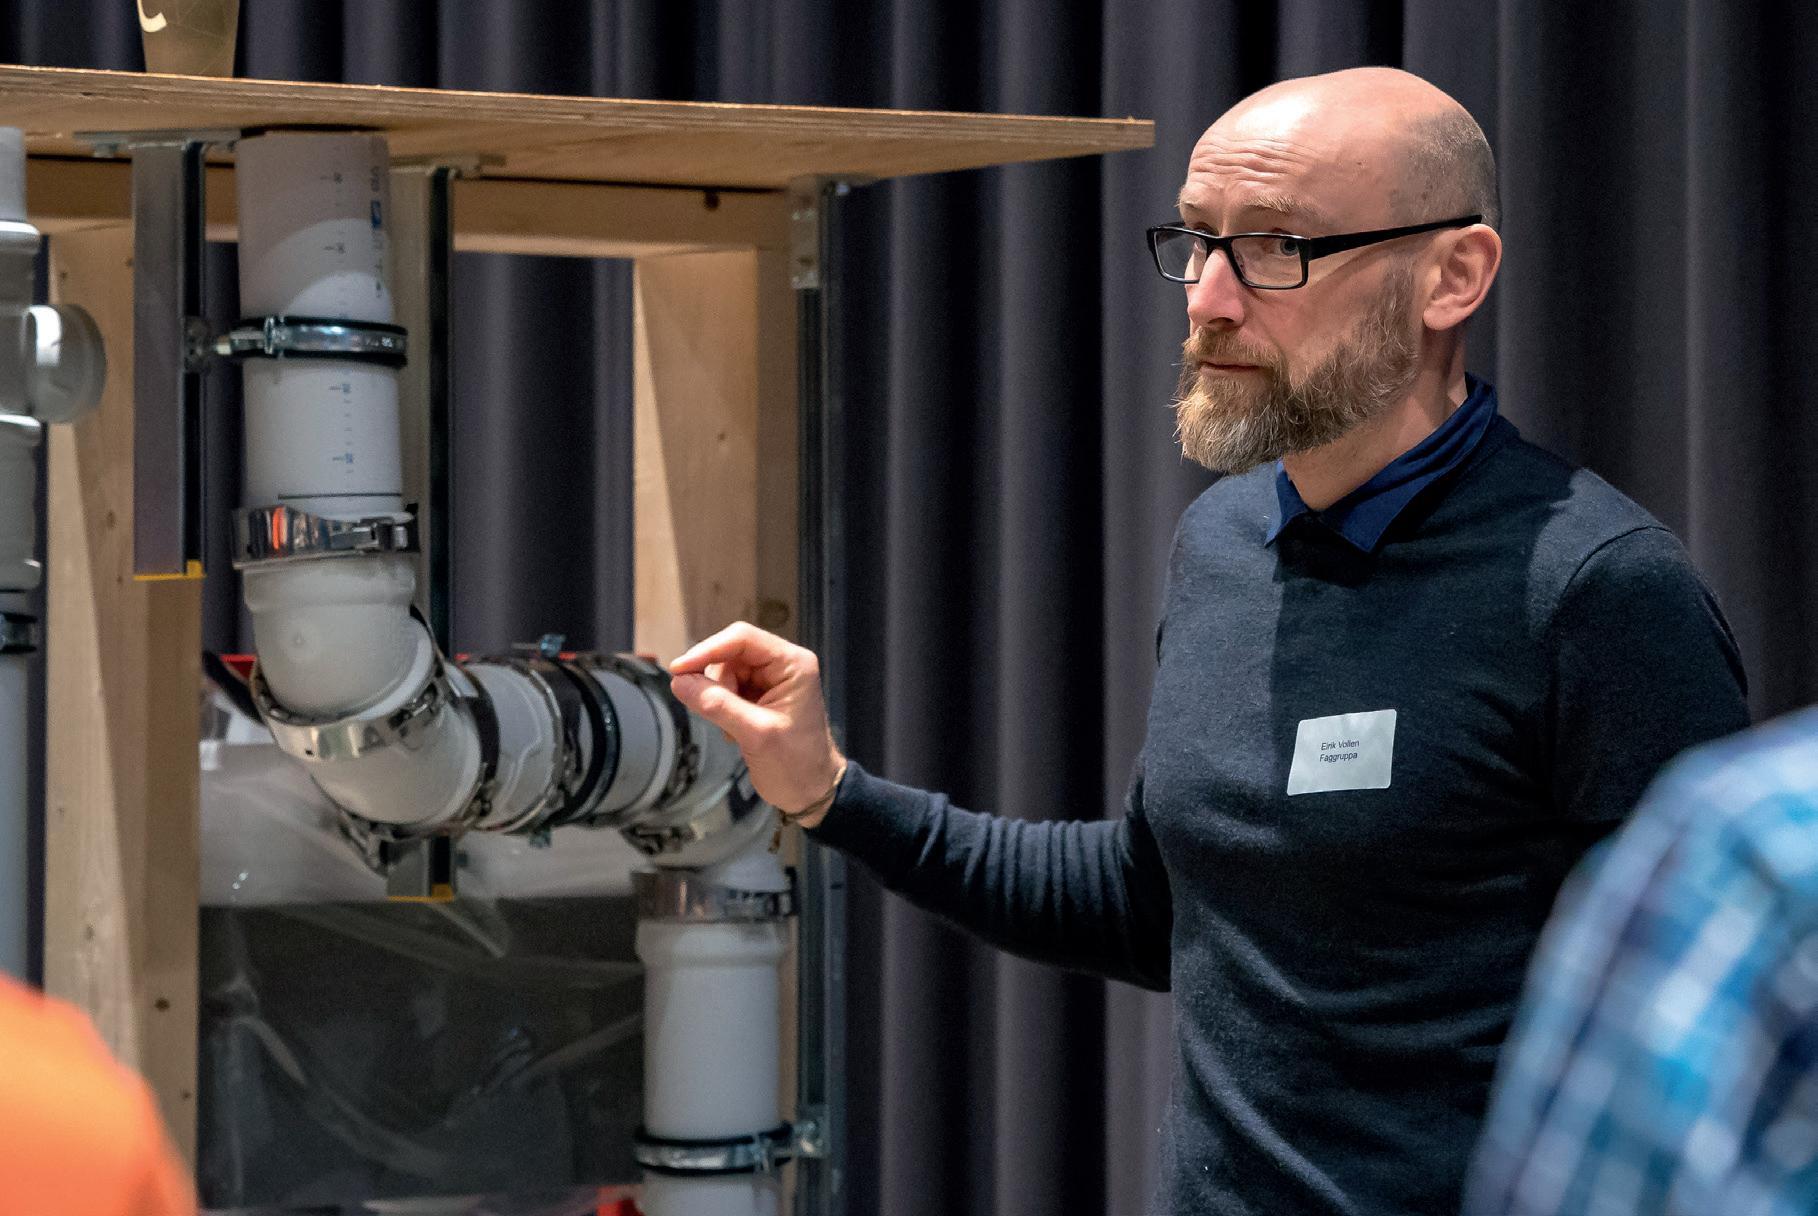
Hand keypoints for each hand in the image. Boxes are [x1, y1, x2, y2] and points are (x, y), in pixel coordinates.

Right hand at [668, 621, 846, 826]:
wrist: (811, 792)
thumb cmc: (795, 764)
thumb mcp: (755, 734)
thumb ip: (717, 705)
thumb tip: (678, 682)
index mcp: (793, 664)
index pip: (742, 639)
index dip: (707, 650)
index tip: (678, 670)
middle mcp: (783, 664)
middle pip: (730, 654)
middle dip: (717, 683)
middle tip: (719, 716)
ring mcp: (772, 679)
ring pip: (726, 672)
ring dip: (720, 699)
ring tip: (735, 730)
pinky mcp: (761, 695)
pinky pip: (729, 689)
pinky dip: (724, 708)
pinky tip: (737, 732)